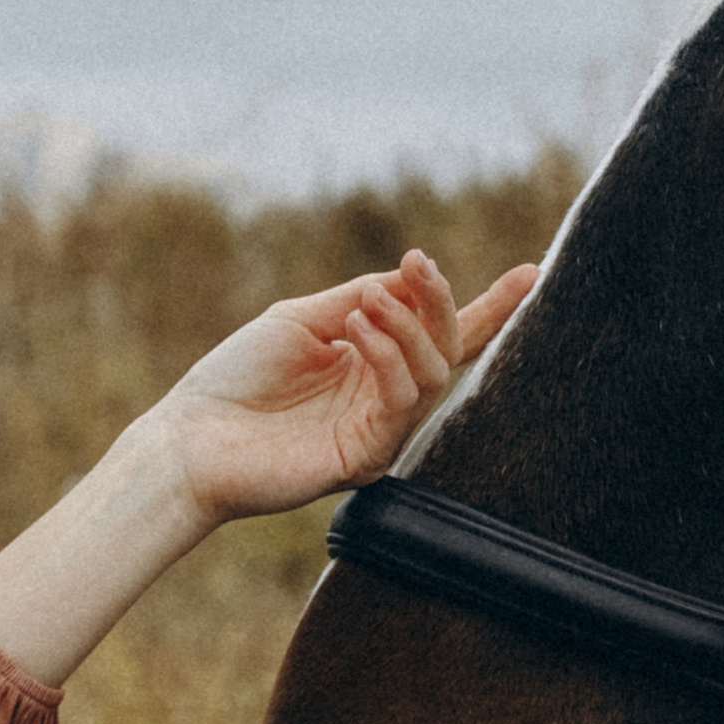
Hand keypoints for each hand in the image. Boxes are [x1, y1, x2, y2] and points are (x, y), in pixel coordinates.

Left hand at [148, 250, 537, 529]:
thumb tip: (410, 277)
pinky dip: (389, 356)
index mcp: (372, 365)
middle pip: (447, 349)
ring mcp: (379, 430)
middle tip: (418, 267)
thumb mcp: (301, 318)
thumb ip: (360, 298)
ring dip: (409, 327)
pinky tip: (356, 329)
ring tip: (369, 302)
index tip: (533, 272)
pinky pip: (401, 401)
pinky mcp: (365, 457)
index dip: (489, 306)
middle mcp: (385, 399)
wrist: (191, 437)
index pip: (442, 335)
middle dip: (443, 303)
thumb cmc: (236, 378)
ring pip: (434, 374)